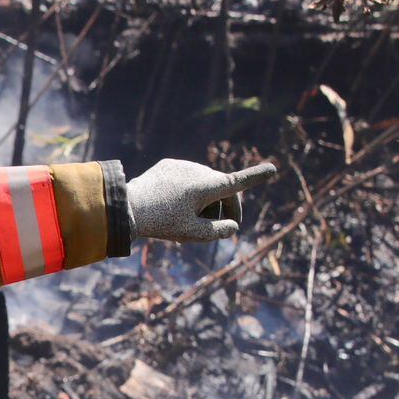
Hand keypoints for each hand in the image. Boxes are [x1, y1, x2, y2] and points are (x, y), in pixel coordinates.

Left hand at [126, 159, 276, 241]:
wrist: (125, 207)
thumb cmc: (160, 223)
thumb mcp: (192, 233)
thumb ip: (218, 231)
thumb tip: (233, 226)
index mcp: (208, 186)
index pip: (238, 182)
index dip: (256, 177)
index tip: (273, 169)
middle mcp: (199, 171)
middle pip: (222, 189)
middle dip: (224, 208)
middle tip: (221, 229)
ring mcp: (183, 165)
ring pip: (204, 184)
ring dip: (205, 201)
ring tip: (191, 223)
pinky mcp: (169, 165)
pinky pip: (186, 179)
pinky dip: (188, 193)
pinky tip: (174, 207)